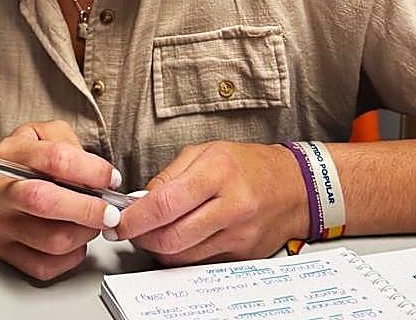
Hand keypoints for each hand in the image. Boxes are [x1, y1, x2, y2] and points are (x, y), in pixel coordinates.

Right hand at [0, 121, 121, 281]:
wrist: (9, 179)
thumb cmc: (36, 159)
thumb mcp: (53, 134)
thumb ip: (75, 148)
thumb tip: (101, 178)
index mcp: (9, 153)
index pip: (55, 159)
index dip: (91, 170)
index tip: (110, 179)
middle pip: (44, 202)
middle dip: (87, 209)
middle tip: (109, 212)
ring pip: (51, 239)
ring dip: (83, 233)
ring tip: (92, 223)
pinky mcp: (4, 250)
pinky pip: (44, 265)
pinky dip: (70, 257)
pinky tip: (75, 240)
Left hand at [113, 142, 308, 265]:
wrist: (296, 187)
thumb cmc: (250, 165)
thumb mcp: (206, 152)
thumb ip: (169, 176)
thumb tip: (140, 200)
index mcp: (218, 172)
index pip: (165, 204)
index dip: (135, 218)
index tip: (118, 221)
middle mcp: (231, 206)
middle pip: (170, 237)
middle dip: (141, 238)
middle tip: (130, 230)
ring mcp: (239, 235)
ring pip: (182, 256)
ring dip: (158, 249)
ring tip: (153, 232)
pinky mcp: (243, 255)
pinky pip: (200, 262)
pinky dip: (181, 254)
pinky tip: (179, 238)